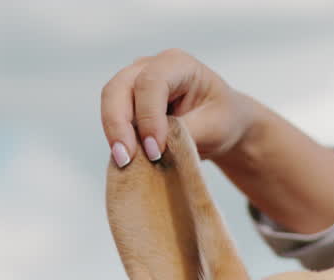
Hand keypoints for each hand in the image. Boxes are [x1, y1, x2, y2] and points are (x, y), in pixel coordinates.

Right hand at [101, 48, 255, 165]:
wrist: (222, 123)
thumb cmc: (223, 119)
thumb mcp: (214, 127)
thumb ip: (184, 132)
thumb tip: (153, 145)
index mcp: (178, 64)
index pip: (151, 82)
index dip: (148, 116)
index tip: (156, 149)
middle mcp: (150, 66)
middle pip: (119, 87)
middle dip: (118, 123)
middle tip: (125, 159)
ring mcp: (135, 81)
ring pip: (110, 101)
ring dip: (114, 132)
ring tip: (124, 162)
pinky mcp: (128, 102)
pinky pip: (113, 118)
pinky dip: (117, 138)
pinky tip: (127, 161)